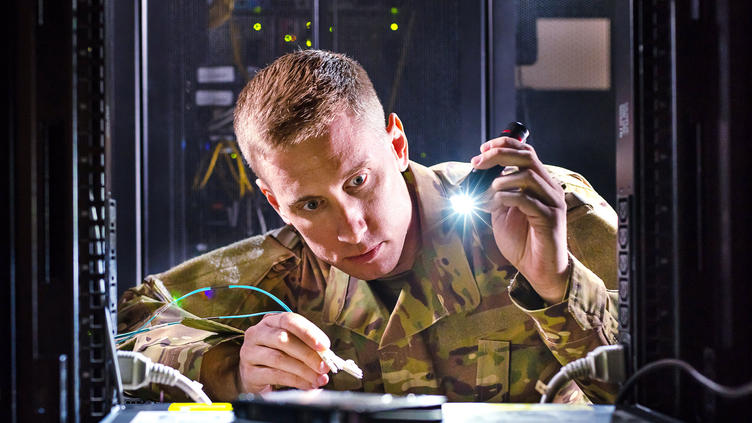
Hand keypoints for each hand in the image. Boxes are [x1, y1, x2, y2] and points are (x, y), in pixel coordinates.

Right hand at [238, 312, 331, 392]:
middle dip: (308, 354)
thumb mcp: (290, 345)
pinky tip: (307, 384)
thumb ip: (307, 346)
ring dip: (303, 370)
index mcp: (269, 321)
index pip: (289, 320)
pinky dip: (295, 381)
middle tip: (324, 366)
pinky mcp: (249, 372)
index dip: (308, 332)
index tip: (325, 345)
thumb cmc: (277, 354)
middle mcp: (256, 333)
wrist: (254, 374)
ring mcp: (250, 353)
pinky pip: (275, 375)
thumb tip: (327, 356)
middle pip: (283, 340)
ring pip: (279, 359)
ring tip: (319, 378)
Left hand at [472, 136, 568, 303]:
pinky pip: (527, 200)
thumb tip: (476, 177)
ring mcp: (552, 202)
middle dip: (499, 154)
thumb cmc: (522, 241)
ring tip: (489, 193)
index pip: (526, 151)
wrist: (539, 269)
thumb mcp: (502, 212)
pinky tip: (496, 206)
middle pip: (527, 156)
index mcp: (539, 183)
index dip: (504, 144)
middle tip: (477, 162)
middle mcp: (549, 188)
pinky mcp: (550, 218)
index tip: (482, 149)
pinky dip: (507, 198)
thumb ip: (495, 193)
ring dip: (501, 181)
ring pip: (528, 176)